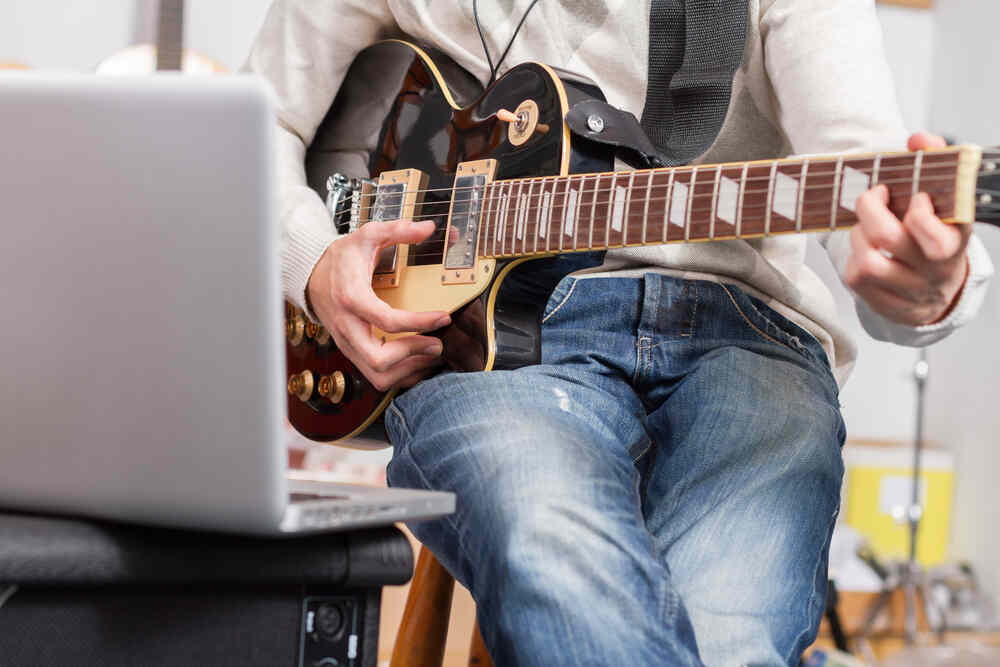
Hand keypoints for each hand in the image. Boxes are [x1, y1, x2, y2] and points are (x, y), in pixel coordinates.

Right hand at [307, 219, 450, 390]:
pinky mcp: (352, 352)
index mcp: (352, 298)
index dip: (420, 323)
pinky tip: (417, 360)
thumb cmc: (341, 259)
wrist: (311, 276)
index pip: (387, 320)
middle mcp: (347, 326)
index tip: (443, 317)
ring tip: (430, 353)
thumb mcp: (367, 236)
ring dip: (408, 370)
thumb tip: (428, 228)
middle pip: (378, 359)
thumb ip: (397, 230)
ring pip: (377, 375)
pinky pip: (375, 375)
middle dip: (413, 354)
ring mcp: (347, 343)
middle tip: (437, 343)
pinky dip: (400, 374)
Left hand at [845, 133, 971, 325]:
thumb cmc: (935, 232)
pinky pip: (857, 279)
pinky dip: (853, 259)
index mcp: (956, 239)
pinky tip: (866, 251)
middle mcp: (937, 269)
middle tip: (874, 197)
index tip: (914, 197)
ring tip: (867, 229)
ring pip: (868, 262)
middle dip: (869, 209)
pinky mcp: (888, 305)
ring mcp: (912, 291)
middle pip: (888, 238)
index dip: (918, 212)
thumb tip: (918, 139)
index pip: (937, 232)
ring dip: (858, 237)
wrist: (939, 289)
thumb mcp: (943, 197)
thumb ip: (934, 162)